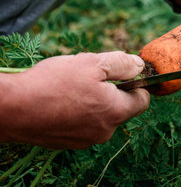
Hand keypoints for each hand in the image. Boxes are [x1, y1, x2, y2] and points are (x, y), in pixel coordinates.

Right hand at [0, 52, 149, 148]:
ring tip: (71, 87)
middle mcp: (104, 132)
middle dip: (111, 90)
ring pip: (100, 115)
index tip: (123, 74)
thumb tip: (140, 66)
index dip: (137, 84)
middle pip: (120, 108)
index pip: (143, 101)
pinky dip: (77, 111)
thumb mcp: (93, 63)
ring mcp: (84, 140)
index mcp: (116, 112)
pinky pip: (82, 124)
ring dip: (93, 100)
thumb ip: (122, 64)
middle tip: (90, 76)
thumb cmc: (53, 83)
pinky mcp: (66, 143)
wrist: (11, 109)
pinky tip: (60, 100)